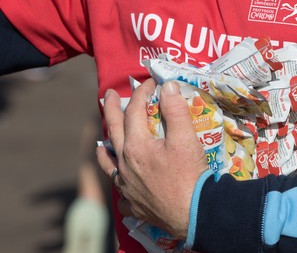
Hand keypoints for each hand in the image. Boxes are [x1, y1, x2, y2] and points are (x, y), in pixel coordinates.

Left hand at [97, 79, 207, 238]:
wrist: (194, 213)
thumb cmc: (189, 175)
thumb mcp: (186, 138)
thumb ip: (175, 110)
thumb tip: (168, 86)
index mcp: (136, 146)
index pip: (134, 111)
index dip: (142, 93)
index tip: (151, 83)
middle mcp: (125, 164)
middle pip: (114, 131)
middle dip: (112, 109)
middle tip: (109, 95)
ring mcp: (126, 186)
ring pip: (108, 163)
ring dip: (106, 148)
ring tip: (103, 142)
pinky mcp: (133, 204)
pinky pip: (120, 191)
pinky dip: (119, 181)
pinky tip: (122, 181)